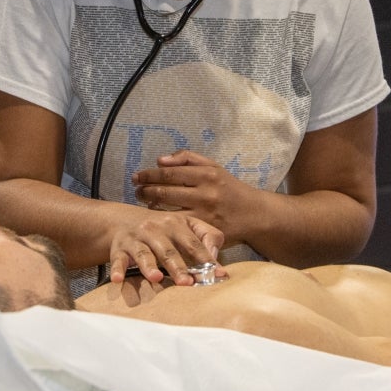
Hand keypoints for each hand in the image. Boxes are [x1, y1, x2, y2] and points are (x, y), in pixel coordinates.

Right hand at [107, 209, 228, 286]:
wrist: (125, 219)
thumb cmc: (164, 228)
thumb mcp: (187, 225)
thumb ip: (207, 237)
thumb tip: (217, 261)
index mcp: (177, 224)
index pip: (194, 244)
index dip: (206, 259)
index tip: (218, 274)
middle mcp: (156, 230)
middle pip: (168, 251)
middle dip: (177, 266)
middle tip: (187, 283)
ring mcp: (137, 238)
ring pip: (143, 254)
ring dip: (149, 266)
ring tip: (156, 278)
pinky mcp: (120, 248)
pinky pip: (118, 259)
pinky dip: (117, 269)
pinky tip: (118, 279)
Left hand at [133, 149, 250, 230]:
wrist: (254, 215)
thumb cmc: (229, 189)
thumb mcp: (213, 167)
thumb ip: (187, 159)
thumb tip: (160, 160)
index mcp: (207, 174)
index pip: (170, 173)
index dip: (149, 174)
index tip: (137, 177)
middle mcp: (205, 193)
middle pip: (165, 191)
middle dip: (145, 190)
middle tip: (137, 190)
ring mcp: (204, 214)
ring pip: (167, 210)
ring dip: (150, 206)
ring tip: (143, 202)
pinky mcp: (204, 231)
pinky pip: (176, 226)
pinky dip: (163, 221)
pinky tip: (156, 218)